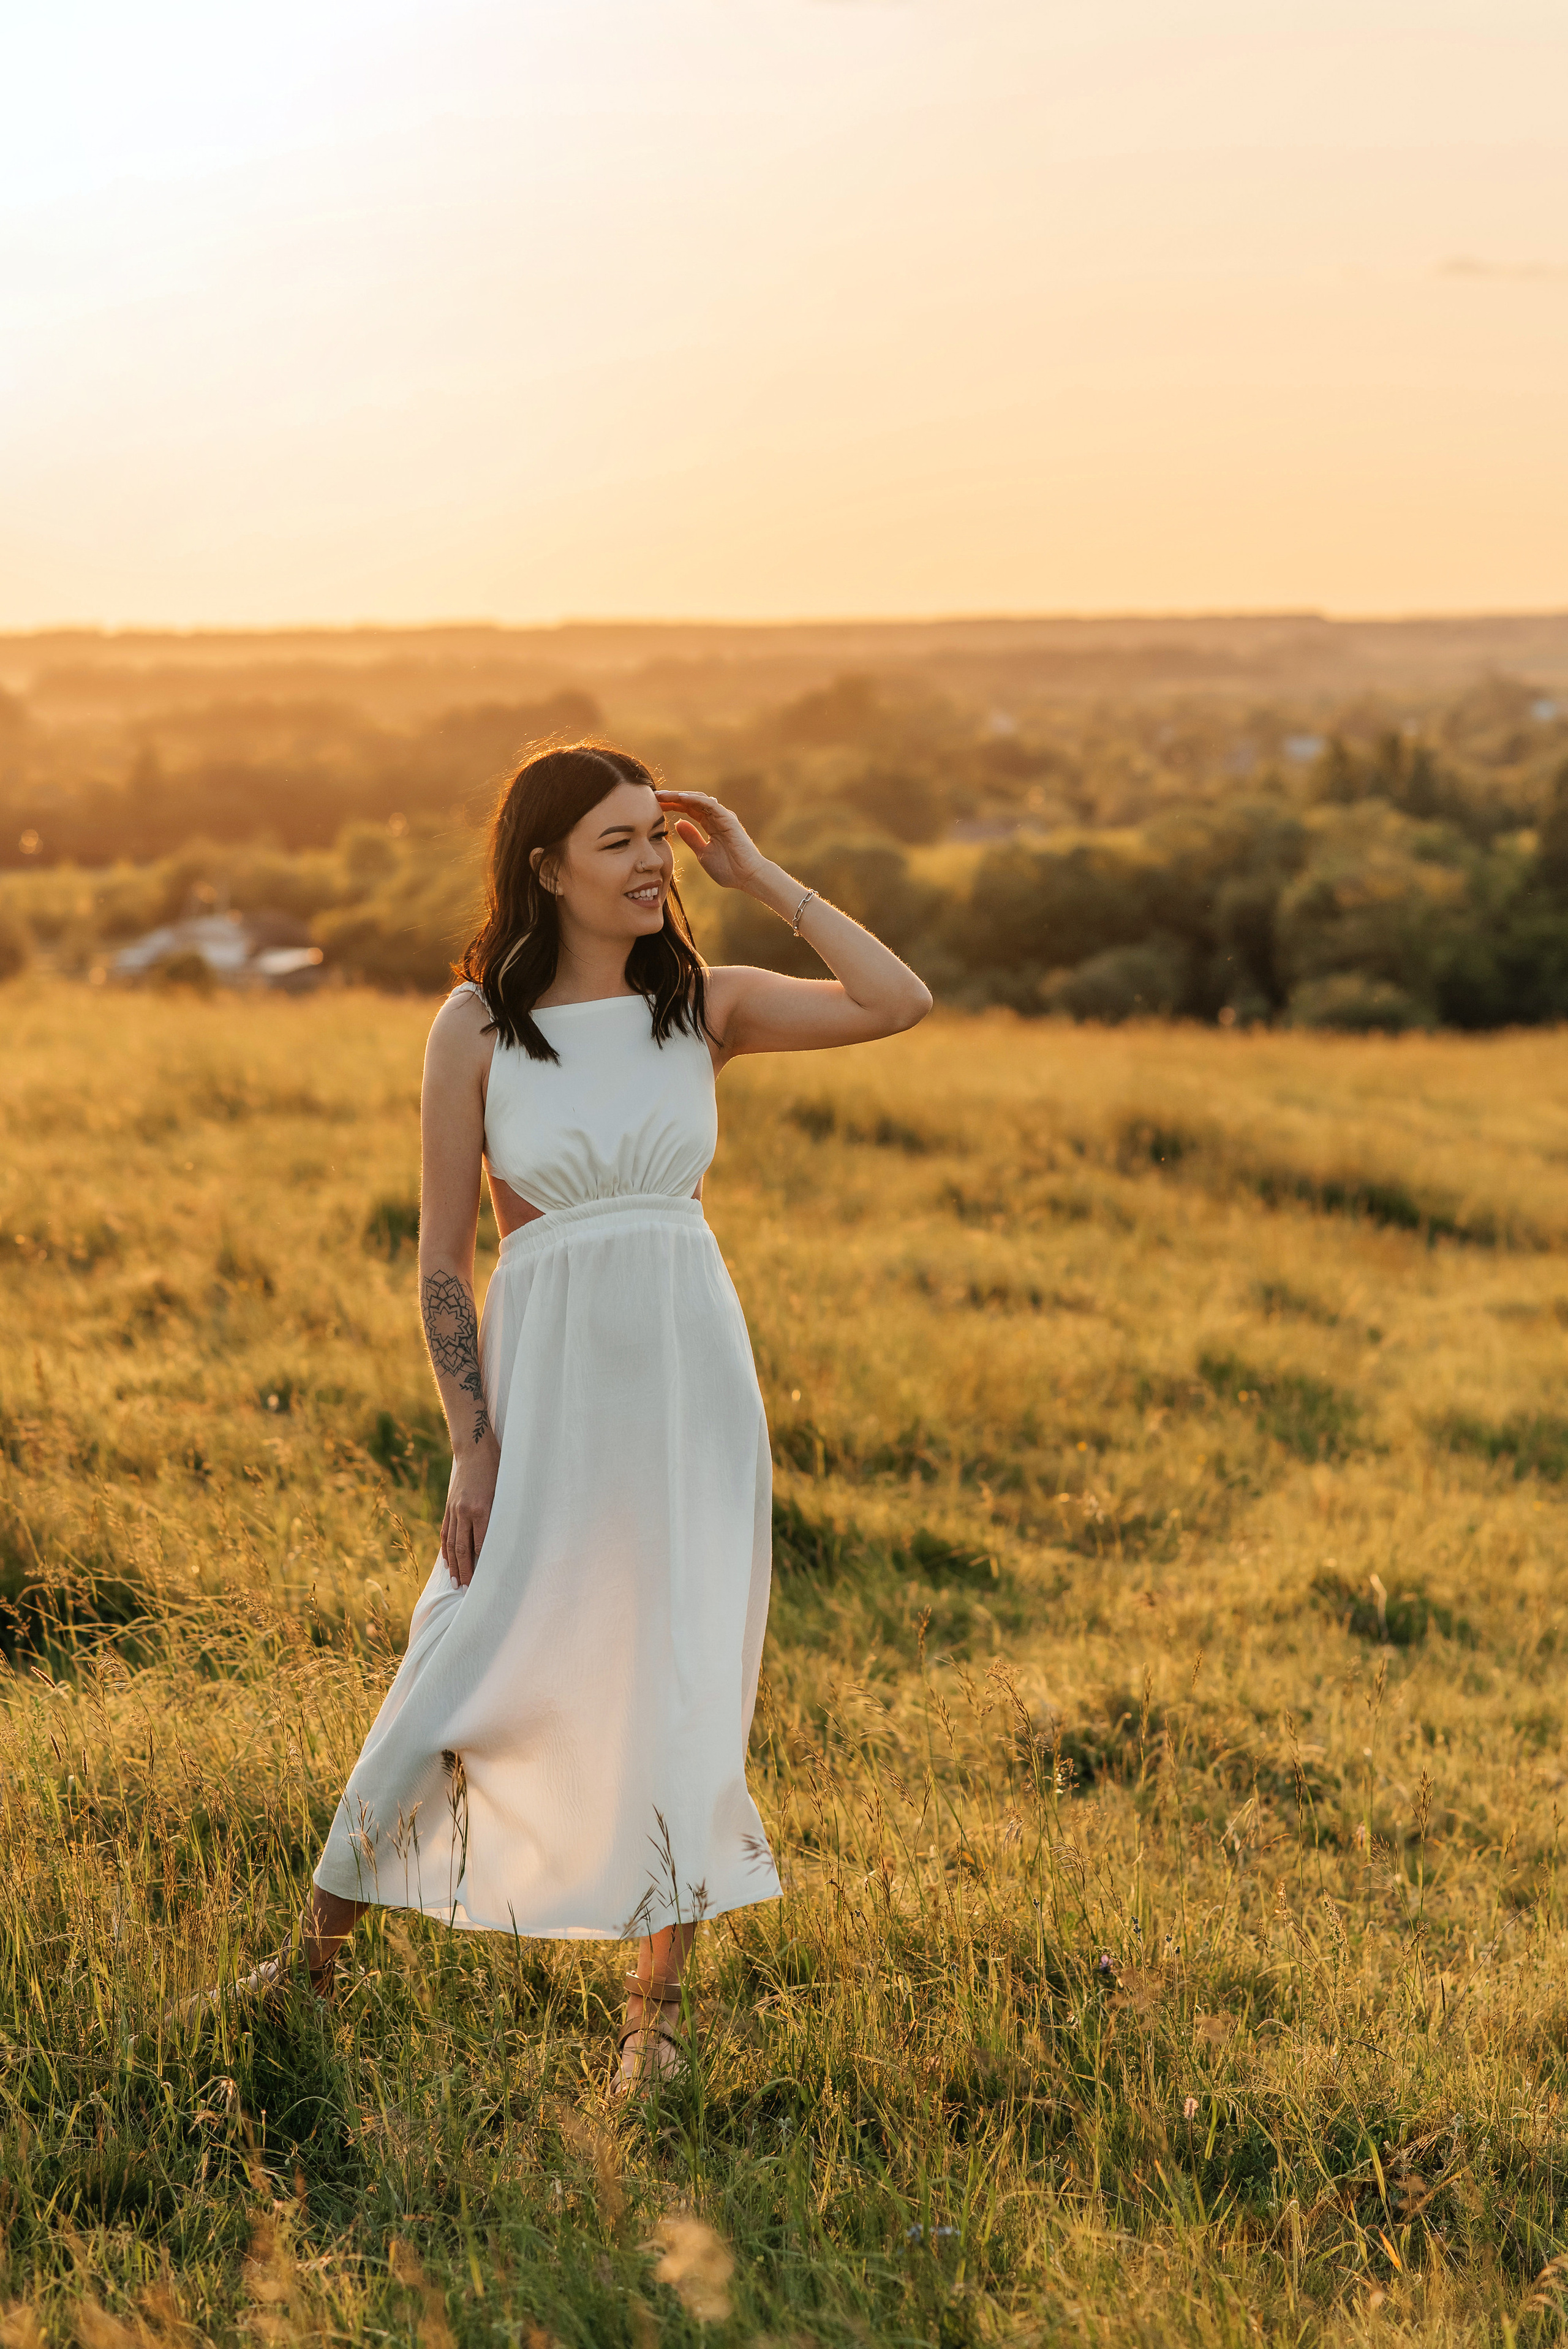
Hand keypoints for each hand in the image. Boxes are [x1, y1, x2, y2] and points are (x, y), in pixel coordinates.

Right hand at [441, 1437, 498, 1588]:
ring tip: (456, 1582)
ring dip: (454, 1565)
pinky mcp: (449, 1507)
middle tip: (469, 1590)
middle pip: (463, 1549)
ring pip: (452, 1544)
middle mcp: (465, 1512)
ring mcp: (454, 1510)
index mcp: (482, 1509)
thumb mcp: (505, 1491)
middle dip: (466, 1572)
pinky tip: (447, 1562)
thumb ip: (503, 1515)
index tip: (487, 1581)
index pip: (481, 1545)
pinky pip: (446, 1532)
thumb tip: (506, 1540)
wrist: (474, 1449)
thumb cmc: (497, 1469)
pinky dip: (446, 1549)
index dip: (483, 1564)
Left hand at [655, 790, 766, 892]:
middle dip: (672, 798)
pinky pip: (709, 804)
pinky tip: (679, 798)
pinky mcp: (727, 818)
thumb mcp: (703, 853)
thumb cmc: (729, 869)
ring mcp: (723, 816)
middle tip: (654, 795)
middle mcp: (716, 817)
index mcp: (710, 825)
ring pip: (698, 799)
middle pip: (691, 801)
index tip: (654, 805)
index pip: (688, 809)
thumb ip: (692, 838)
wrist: (747, 877)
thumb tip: (678, 823)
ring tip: (662, 795)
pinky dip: (694, 799)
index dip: (672, 805)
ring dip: (679, 796)